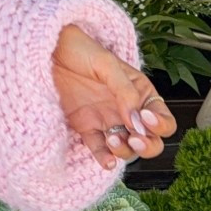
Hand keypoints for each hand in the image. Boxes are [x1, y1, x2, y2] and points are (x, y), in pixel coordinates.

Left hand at [51, 24, 175, 169]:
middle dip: (147, 145)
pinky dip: (105, 158)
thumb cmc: (81, 49)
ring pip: (127, 147)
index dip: (160, 124)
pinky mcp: (86, 127)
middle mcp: (126, 109)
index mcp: (140, 92)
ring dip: (125, 150)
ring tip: (113, 140)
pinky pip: (99, 148)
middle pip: (150, 139)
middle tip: (135, 138)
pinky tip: (107, 161)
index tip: (145, 118)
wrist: (48, 49)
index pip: (162, 118)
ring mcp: (106, 120)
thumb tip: (137, 119)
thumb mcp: (107, 63)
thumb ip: (124, 91)